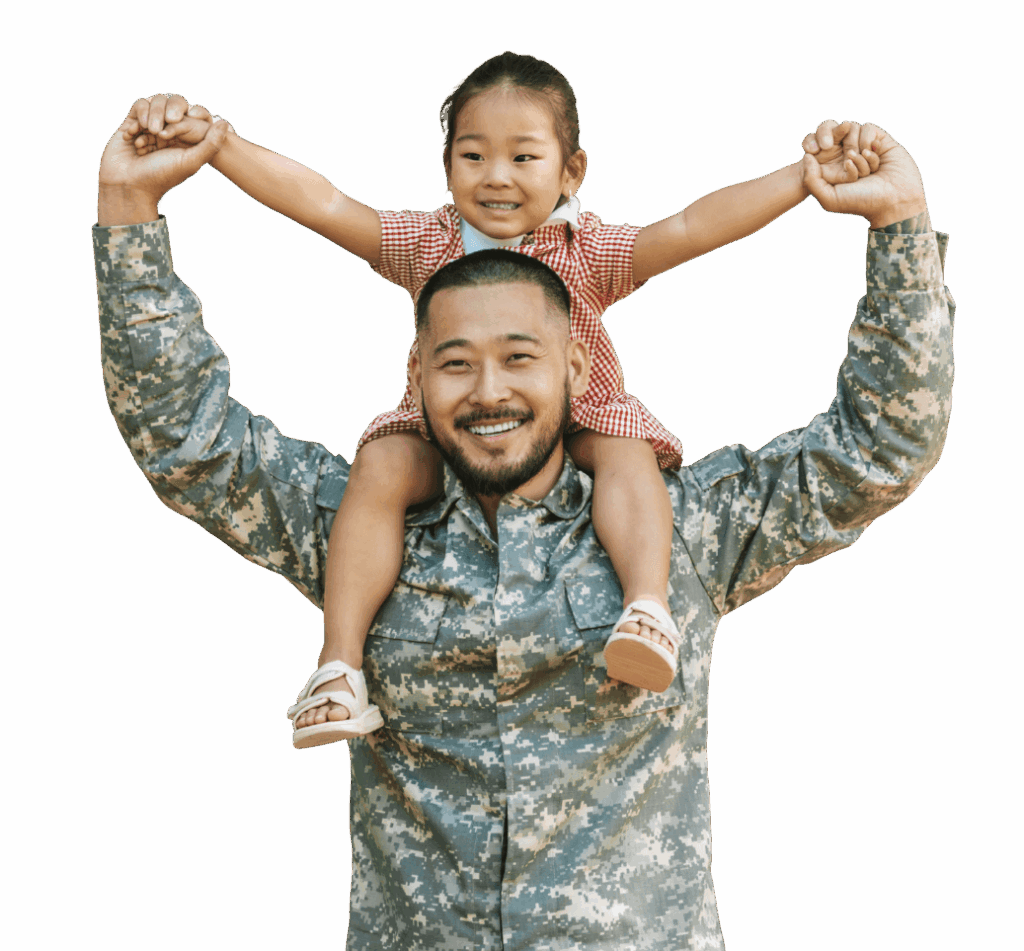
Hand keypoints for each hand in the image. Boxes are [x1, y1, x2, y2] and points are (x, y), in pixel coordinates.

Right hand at [98, 95, 228, 224]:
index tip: (180, 125)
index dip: (188, 115)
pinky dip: (138, 119)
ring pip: (156, 102)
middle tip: (161, 131)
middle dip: (168, 112)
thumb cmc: (161, 176)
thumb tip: (225, 123)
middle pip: (173, 102)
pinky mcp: (132, 123)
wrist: (129, 185)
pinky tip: (134, 137)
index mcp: (186, 139)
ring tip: (149, 133)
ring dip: (152, 116)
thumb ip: (211, 144)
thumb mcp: (191, 162)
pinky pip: (139, 106)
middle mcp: (170, 130)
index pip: (192, 113)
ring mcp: (151, 126)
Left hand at [801, 123, 926, 228]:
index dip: (818, 146)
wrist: (894, 200)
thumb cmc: (861, 201)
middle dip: (843, 149)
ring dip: (857, 148)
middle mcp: (847, 156)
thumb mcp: (829, 198)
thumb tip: (807, 157)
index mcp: (833, 169)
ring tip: (865, 164)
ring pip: (852, 130)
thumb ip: (811, 181)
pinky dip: (868, 141)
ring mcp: (864, 147)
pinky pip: (868, 128)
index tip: (817, 151)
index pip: (819, 147)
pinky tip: (873, 155)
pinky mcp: (880, 141)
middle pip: (836, 135)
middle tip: (850, 161)